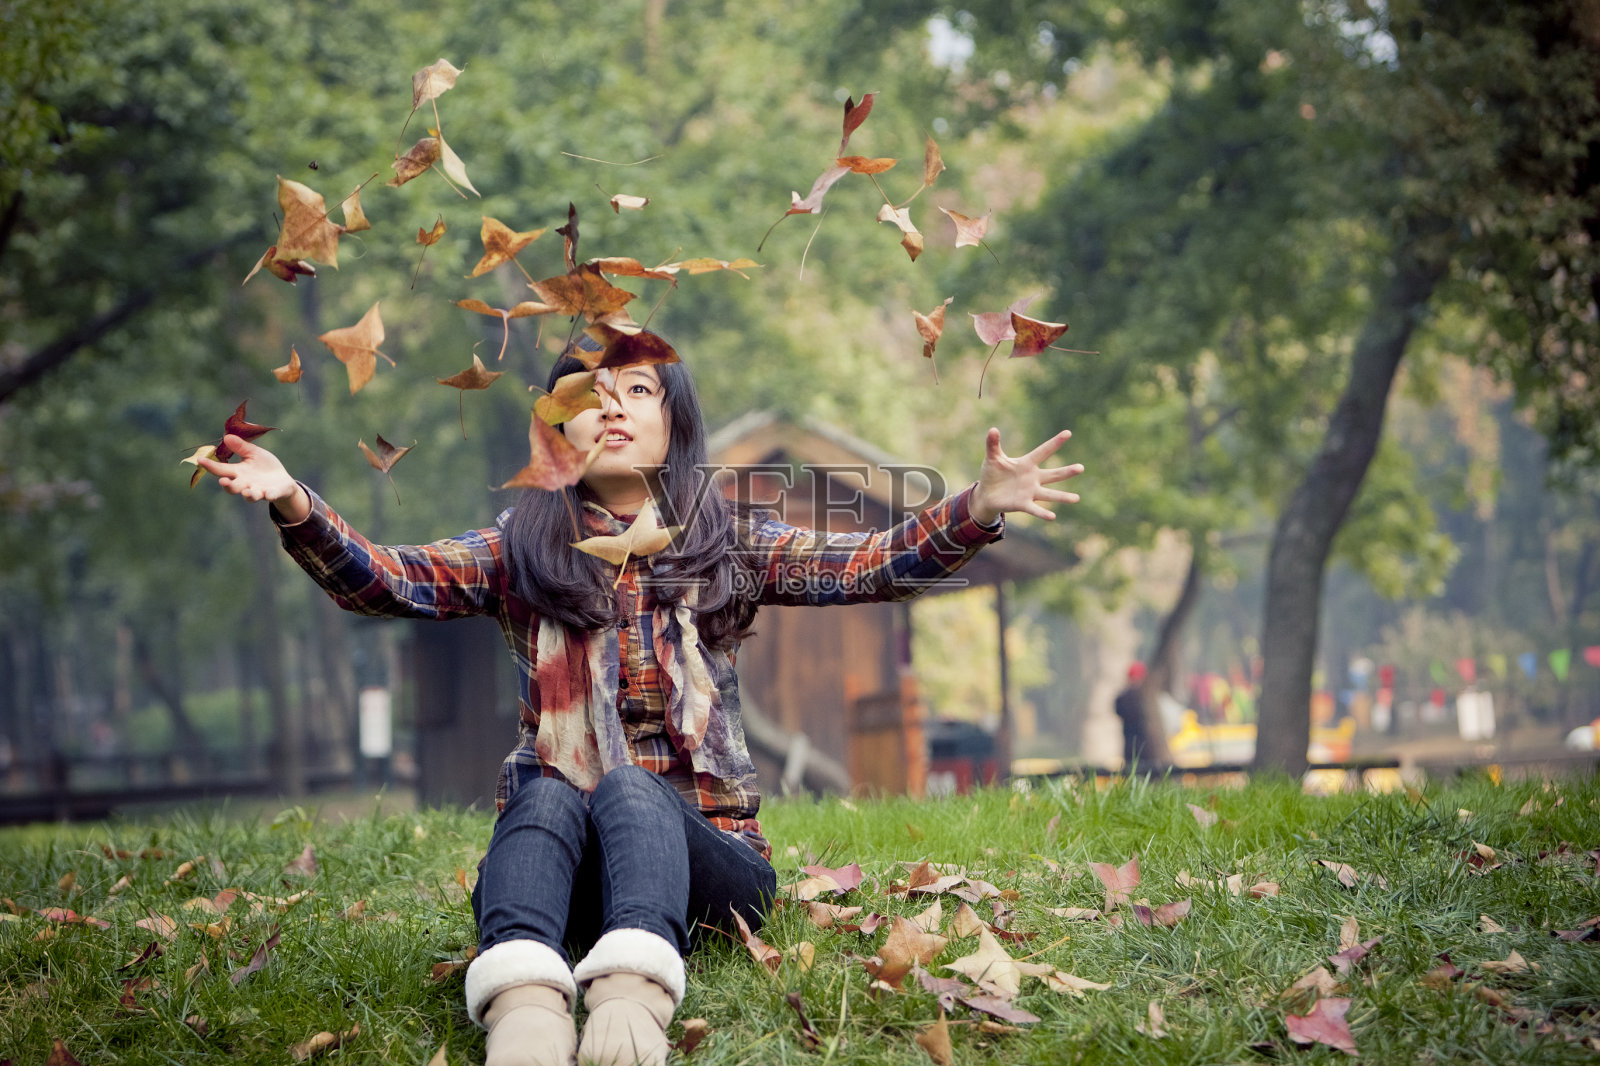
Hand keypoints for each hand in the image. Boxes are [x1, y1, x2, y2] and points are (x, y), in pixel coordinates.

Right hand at [195, 434, 309, 521]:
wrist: (282, 481)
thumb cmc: (264, 466)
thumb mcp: (253, 454)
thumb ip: (241, 447)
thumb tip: (227, 437)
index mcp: (239, 472)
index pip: (222, 469)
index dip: (210, 465)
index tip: (200, 459)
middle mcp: (246, 483)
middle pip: (233, 487)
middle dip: (228, 486)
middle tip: (223, 481)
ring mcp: (259, 490)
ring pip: (250, 496)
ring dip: (248, 494)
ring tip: (247, 491)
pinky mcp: (273, 493)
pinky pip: (271, 496)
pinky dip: (270, 495)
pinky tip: (269, 494)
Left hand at [970, 427, 1082, 525]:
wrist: (986, 494)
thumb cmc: (992, 474)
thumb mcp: (993, 458)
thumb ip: (993, 444)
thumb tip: (992, 429)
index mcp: (1027, 464)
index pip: (1043, 451)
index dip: (1055, 443)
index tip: (1068, 433)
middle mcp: (1032, 478)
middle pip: (1053, 474)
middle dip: (1067, 472)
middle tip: (1081, 468)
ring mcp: (1029, 492)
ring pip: (1049, 494)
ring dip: (1062, 496)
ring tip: (1076, 498)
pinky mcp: (1023, 504)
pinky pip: (1035, 509)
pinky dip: (1043, 513)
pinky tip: (1053, 517)